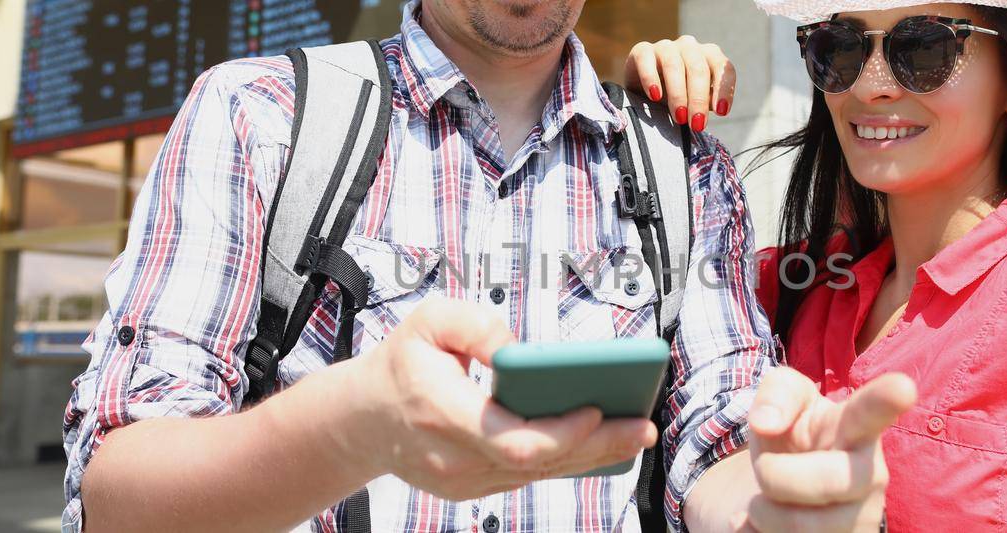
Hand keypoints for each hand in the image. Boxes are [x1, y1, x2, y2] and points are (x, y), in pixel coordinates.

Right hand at [335, 297, 656, 500]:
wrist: (363, 418)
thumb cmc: (402, 363)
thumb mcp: (427, 320)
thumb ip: (473, 323)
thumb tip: (516, 348)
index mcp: (441, 412)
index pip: (512, 438)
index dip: (561, 431)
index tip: (597, 408)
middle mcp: (453, 456)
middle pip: (537, 461)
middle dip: (597, 445)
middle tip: (644, 427)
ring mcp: (463, 481)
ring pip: (538, 473)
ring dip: (591, 455)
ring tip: (637, 433)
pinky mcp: (473, 489)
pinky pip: (529, 475)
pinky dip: (567, 459)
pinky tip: (604, 443)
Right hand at [625, 35, 736, 131]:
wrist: (643, 91)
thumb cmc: (676, 94)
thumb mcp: (695, 100)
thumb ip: (707, 101)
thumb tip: (715, 106)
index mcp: (709, 55)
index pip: (723, 68)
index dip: (724, 89)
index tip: (721, 112)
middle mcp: (689, 46)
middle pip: (698, 69)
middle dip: (698, 99)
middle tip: (696, 124)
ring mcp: (665, 47)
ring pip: (674, 66)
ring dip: (678, 94)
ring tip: (679, 117)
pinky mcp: (642, 51)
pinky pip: (647, 60)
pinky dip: (651, 79)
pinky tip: (654, 96)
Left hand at [736, 368, 916, 531]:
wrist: (783, 486)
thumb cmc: (792, 434)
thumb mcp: (783, 400)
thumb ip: (776, 394)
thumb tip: (766, 423)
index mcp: (856, 428)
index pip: (872, 412)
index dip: (887, 400)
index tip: (903, 386)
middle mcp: (870, 475)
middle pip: (826, 482)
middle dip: (774, 476)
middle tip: (766, 469)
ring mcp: (863, 520)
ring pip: (801, 528)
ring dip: (763, 512)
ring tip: (771, 499)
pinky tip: (767, 525)